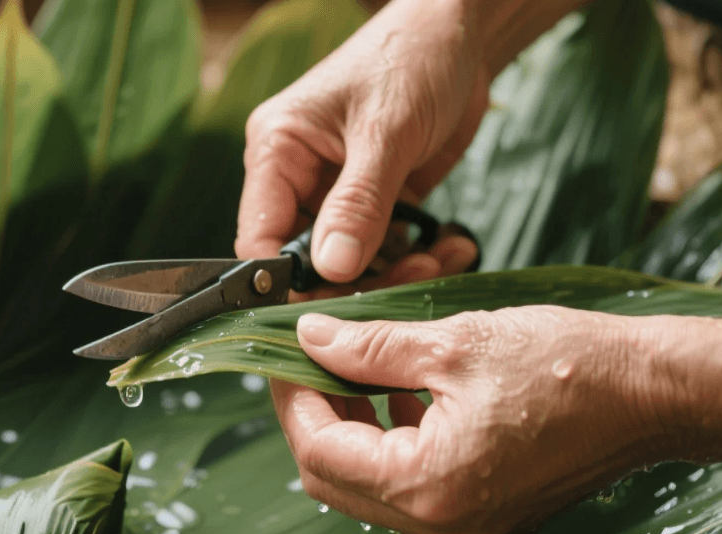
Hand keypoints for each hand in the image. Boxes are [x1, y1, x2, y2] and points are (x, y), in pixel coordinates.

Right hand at [235, 0, 485, 284]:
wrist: (462, 36)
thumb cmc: (411, 60)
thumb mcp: (385, 132)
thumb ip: (359, 204)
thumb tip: (331, 270)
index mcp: (276, 152)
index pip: (259, 238)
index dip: (285, 283)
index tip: (330, 309)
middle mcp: (298, 178)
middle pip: (306, 262)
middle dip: (355, 281)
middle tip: (410, 279)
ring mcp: (337, 194)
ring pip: (349, 264)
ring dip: (394, 275)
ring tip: (439, 261)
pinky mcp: (376, 203)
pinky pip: (384, 252)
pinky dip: (415, 260)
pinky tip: (448, 249)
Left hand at [270, 306, 679, 533]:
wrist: (653, 393)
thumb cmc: (569, 367)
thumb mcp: (454, 343)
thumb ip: (369, 347)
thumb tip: (311, 337)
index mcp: (428, 486)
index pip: (320, 451)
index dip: (292, 398)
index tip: (283, 353)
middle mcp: (441, 523)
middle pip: (337, 477)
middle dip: (316, 414)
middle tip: (313, 358)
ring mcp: (464, 526)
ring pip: (370, 483)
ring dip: (351, 427)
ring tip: (356, 368)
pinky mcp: (483, 513)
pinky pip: (411, 486)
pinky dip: (390, 440)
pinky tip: (400, 393)